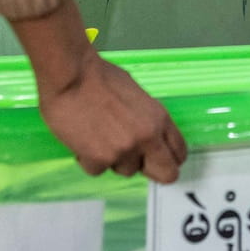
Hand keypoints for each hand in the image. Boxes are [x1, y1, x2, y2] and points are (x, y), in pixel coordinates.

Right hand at [38, 54, 187, 182]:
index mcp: (159, 119)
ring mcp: (124, 151)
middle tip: (133, 160)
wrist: (70, 76)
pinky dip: (89, 159)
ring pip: (126, 171)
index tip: (157, 158)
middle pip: (166, 174)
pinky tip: (81, 140)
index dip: (168, 158)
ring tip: (98, 137)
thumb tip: (144, 135)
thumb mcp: (136, 95)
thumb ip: (145, 119)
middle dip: (151, 170)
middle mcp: (147, 138)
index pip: (179, 152)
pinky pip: (98, 170)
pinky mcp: (99, 160)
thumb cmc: (99, 76)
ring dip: (114, 160)